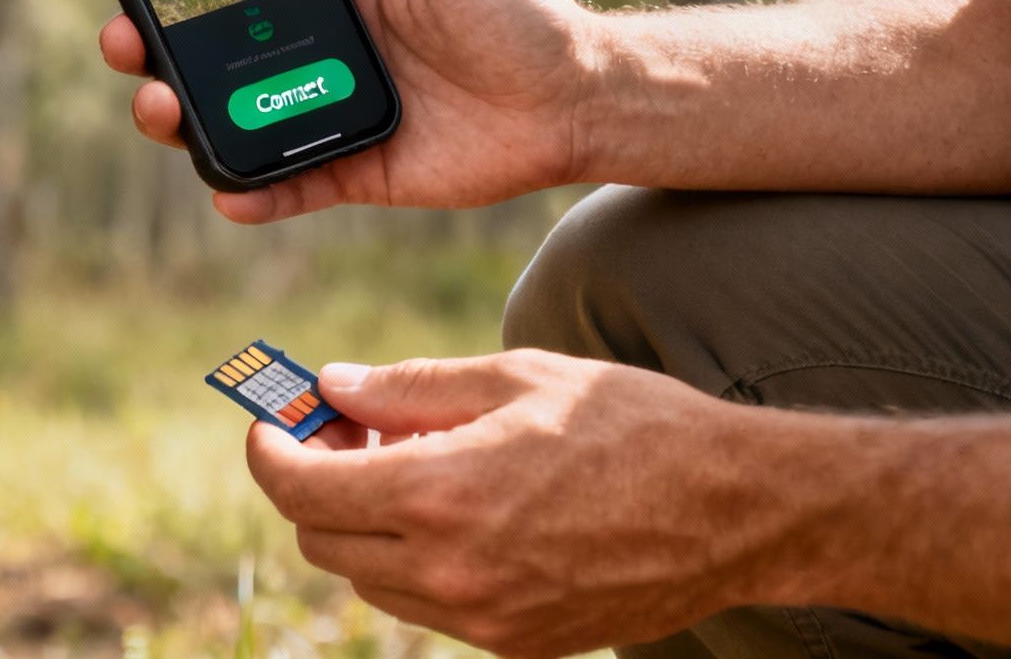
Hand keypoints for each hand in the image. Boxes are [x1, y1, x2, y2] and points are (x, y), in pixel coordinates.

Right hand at [88, 0, 601, 221]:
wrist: (581, 97)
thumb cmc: (520, 12)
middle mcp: (314, 53)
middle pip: (206, 54)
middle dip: (148, 46)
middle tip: (122, 39)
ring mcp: (325, 113)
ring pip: (229, 122)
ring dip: (180, 118)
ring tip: (157, 107)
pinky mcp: (353, 170)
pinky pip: (288, 187)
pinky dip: (252, 194)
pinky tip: (225, 193)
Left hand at [246, 352, 793, 656]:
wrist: (739, 510)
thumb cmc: (631, 425)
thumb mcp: (515, 377)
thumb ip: (408, 387)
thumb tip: (331, 385)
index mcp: (439, 494)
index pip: (300, 488)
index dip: (271, 450)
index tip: (273, 420)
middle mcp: (449, 570)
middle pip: (323, 539)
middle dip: (314, 483)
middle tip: (347, 430)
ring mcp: (482, 619)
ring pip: (370, 579)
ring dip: (364, 524)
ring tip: (412, 463)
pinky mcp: (516, 644)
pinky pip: (427, 606)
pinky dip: (415, 559)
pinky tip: (458, 508)